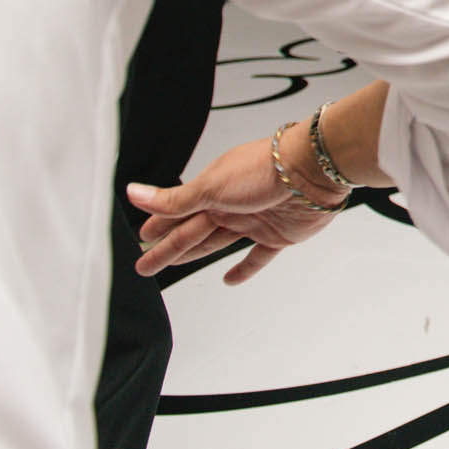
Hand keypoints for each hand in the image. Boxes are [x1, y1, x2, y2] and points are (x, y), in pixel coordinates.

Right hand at [129, 134, 345, 283]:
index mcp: (213, 190)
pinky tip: (230, 278)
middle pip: (192, 232)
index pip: (177, 212)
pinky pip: (257, 256)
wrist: (313, 171)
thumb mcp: (210, 187)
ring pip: (216, 243)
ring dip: (195, 255)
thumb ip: (173, 200)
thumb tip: (135, 194)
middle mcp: (232, 205)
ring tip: (175, 266)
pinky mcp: (277, 235)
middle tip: (145, 265)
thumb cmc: (264, 169)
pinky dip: (244, 268)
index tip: (142, 238)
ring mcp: (254, 220)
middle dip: (168, 248)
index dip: (159, 226)